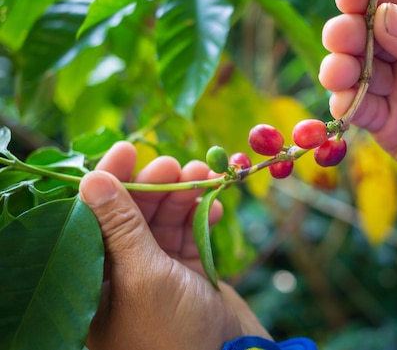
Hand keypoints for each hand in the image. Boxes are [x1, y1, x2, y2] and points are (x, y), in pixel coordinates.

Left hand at [78, 141, 270, 349]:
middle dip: (154, 185)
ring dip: (184, 195)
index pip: (94, 217)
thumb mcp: (142, 275)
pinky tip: (217, 206)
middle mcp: (122, 271)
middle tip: (175, 166)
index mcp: (96, 278)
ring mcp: (158, 270)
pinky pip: (191, 234)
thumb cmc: (172, 332)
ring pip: (165, 219)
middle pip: (133, 213)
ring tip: (205, 177)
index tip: (129, 149)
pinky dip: (203, 216)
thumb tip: (94, 178)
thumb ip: (121, 226)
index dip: (110, 180)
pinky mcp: (188, 272)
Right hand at [320, 0, 396, 203]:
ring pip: (356, 70)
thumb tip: (386, 17)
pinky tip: (344, 102)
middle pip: (367, 30)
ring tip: (337, 73)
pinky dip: (346, 104)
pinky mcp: (390, 124)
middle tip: (340, 39)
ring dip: (340, 68)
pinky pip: (361, 110)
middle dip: (348, 32)